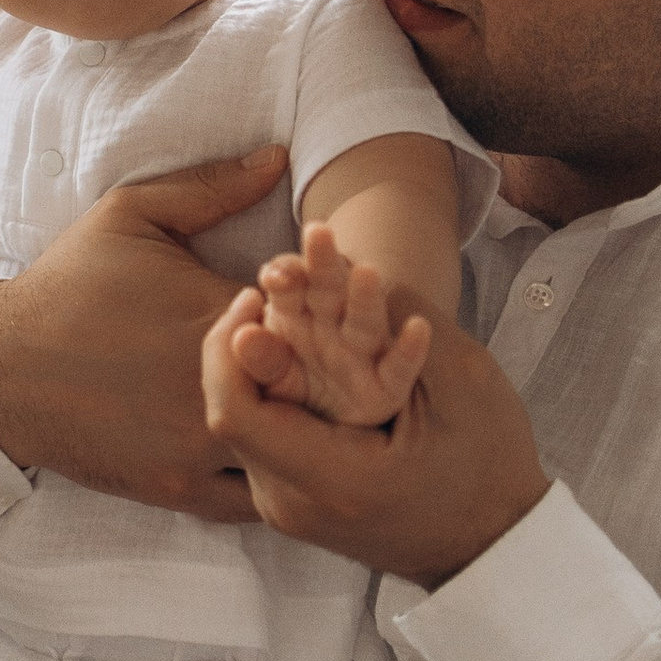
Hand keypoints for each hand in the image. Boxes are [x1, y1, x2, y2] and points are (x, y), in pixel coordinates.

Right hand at [0, 149, 289, 523]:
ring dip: (308, 436)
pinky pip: (252, 500)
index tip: (312, 308)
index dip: (326, 313)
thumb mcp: (132, 216)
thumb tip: (279, 158)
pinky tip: (279, 460)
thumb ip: (211, 188)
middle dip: (327, 378)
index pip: (312, 316)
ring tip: (311, 416)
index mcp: (217, 316)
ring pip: (291, 451)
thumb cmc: (69, 284)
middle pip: (314, 389)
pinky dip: (272, 482)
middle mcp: (217, 386)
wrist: (1, 368)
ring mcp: (200, 444)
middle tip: (325, 366)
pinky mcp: (179, 487)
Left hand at [200, 291, 550, 583]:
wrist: (494, 546)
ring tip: (273, 306)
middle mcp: (292, 504)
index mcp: (332, 479)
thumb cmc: (490, 465)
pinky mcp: (293, 503)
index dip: (229, 344)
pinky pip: (262, 439)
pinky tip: (291, 348)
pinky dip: (270, 390)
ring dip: (252, 363)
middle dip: (239, 341)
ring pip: (241, 425)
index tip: (254, 295)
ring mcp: (287, 509)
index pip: (234, 412)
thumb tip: (344, 268)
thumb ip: (407, 319)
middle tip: (261, 288)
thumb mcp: (464, 381)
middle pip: (230, 413)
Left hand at [229, 222, 432, 425]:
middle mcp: (330, 326)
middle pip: (327, 287)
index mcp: (294, 315)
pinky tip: (418, 328)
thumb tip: (242, 335)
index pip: (289, 285)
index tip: (273, 276)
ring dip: (365, 296)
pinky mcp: (385, 386)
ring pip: (364, 321)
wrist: (328, 429)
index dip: (282, 275)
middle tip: (317, 231)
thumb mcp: (267, 375)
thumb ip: (257, 357)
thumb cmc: (292, 388)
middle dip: (321, 261)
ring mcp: (361, 353)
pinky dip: (408, 350)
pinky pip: (398, 368)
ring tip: (367, 272)